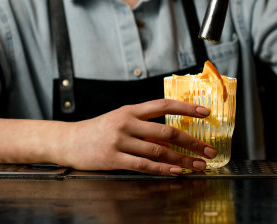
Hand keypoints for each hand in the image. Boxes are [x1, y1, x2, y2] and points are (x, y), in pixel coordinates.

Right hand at [59, 99, 217, 175]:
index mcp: (130, 110)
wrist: (68, 141)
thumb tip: (172, 139)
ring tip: (197, 166)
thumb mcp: (120, 120)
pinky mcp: (113, 158)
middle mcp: (126, 122)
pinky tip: (175, 172)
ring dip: (181, 160)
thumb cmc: (98, 130)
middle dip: (192, 142)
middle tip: (209, 151)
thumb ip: (144, 126)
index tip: (206, 112)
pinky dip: (162, 170)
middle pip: (166, 131)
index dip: (186, 107)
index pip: (164, 105)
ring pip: (158, 151)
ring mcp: (119, 140)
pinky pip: (143, 165)